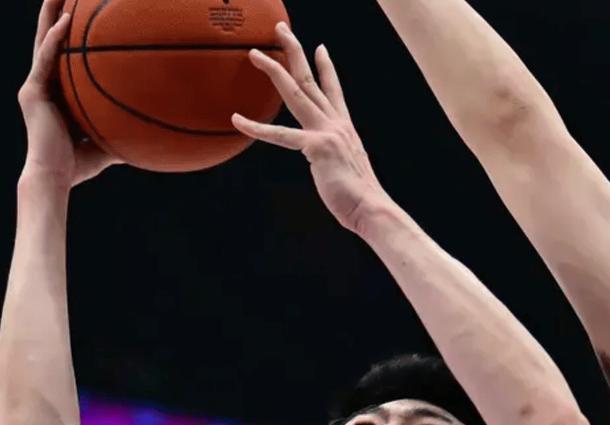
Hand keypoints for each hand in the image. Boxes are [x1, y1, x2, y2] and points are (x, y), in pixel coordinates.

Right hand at [18, 0, 117, 187]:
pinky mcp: (32, 91)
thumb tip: (150, 132)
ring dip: (52, 13)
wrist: (55, 178)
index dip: (69, 31)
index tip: (81, 9)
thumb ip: (120, 128)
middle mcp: (43, 84)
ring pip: (44, 41)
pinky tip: (66, 20)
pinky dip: (55, 39)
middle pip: (51, 39)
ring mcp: (35, 85)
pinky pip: (45, 59)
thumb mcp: (105, 139)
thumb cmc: (78, 164)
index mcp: (57, 92)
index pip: (63, 54)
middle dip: (57, 12)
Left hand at [233, 24, 391, 233]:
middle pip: (310, 79)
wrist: (372, 208)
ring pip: (296, 91)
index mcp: (344, 128)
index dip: (326, 67)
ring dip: (274, 68)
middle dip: (294, 51)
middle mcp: (336, 123)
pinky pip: (280, 135)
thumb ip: (335, 159)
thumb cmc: (358, 198)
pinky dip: (256, 127)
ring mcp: (326, 132)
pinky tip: (238, 120)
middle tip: (280, 30)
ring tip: (255, 53)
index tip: (320, 48)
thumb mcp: (347, 170)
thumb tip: (331, 164)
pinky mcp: (316, 148)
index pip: (333, 90)